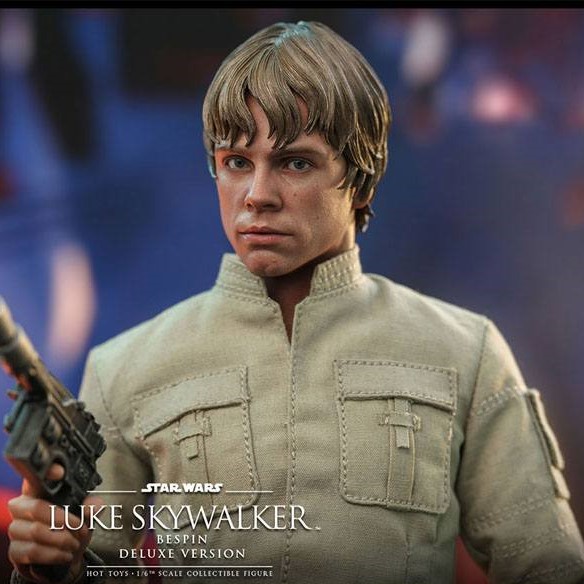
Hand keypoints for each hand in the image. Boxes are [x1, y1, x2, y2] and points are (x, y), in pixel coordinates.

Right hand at [7, 464, 100, 583]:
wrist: (64, 556)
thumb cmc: (72, 528)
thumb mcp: (85, 514)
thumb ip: (91, 506)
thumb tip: (95, 504)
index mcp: (38, 491)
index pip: (36, 478)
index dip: (45, 472)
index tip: (60, 472)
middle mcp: (22, 507)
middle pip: (37, 508)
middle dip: (64, 520)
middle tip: (81, 529)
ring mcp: (16, 529)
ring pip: (37, 532)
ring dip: (62, 540)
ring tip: (75, 543)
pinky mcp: (15, 550)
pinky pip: (33, 551)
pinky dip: (54, 554)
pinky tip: (66, 554)